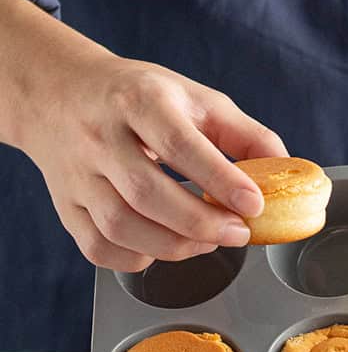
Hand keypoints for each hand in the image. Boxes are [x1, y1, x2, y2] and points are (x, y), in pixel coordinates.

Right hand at [0, 0, 286, 271]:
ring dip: (174, 247)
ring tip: (207, 241)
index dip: (220, 180)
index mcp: (140, 100)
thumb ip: (245, 134)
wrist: (59, 92)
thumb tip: (284, 171)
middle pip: (148, 194)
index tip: (254, 205)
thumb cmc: (141, 98)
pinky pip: (98, 247)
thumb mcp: (197, 99)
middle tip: (238, 233)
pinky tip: (163, 247)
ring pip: (121, 226)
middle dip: (202, 224)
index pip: (180, 144)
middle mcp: (101, 136)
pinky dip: (136, 260)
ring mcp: (77, 174)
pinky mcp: (65, 204)